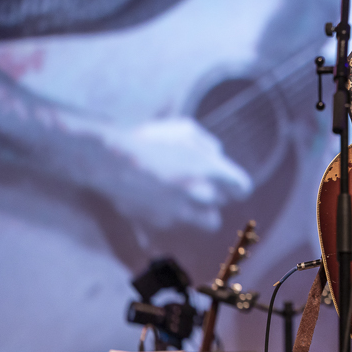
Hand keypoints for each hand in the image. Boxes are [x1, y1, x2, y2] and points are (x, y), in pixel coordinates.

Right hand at [96, 117, 252, 229]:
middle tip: (197, 183)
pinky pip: (178, 221)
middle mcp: (201, 194)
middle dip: (214, 195)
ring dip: (200, 211)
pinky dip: (173, 213)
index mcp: (212, 169)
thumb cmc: (149, 139)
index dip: (238, 186)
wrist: (109, 159)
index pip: (242, 188)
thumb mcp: (185, 129)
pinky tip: (156, 197)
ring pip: (208, 221)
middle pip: (221, 204)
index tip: (231, 185)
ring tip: (183, 197)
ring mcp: (181, 211)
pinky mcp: (161, 222)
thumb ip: (208, 145)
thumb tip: (217, 157)